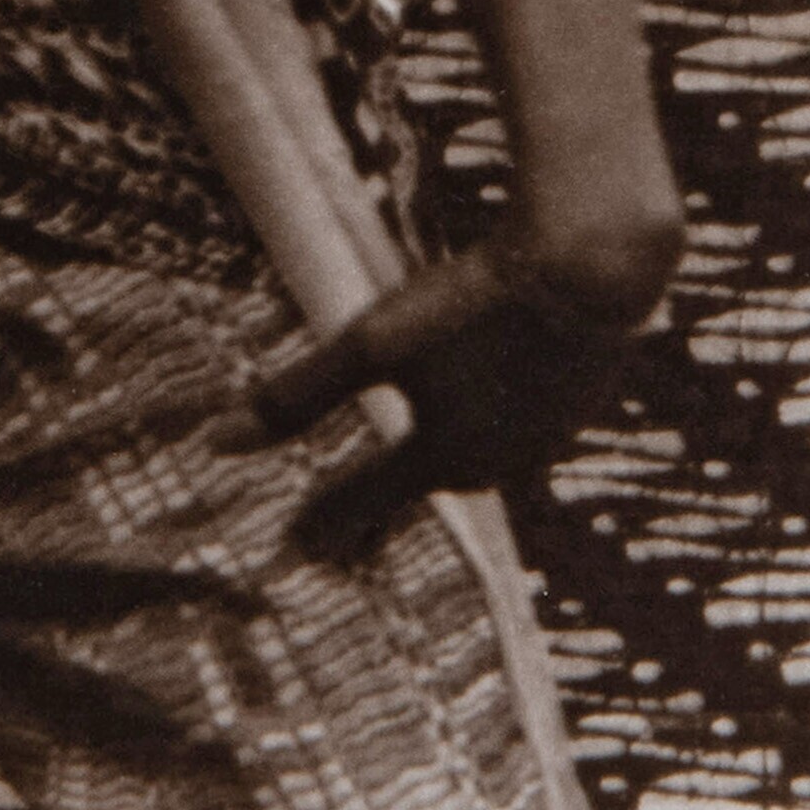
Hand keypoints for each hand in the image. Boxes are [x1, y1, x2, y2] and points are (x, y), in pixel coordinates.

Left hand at [248, 218, 673, 534]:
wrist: (595, 262)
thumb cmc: (477, 302)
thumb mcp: (372, 345)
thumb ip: (296, 398)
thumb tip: (213, 444)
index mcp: (445, 459)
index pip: (366, 499)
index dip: (324, 519)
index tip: (290, 547)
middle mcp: (499, 462)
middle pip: (425, 481)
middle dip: (386, 496)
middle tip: (351, 515)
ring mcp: (548, 433)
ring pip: (480, 451)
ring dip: (446, 456)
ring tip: (421, 467)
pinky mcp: (578, 395)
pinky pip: (519, 419)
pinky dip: (493, 416)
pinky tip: (495, 403)